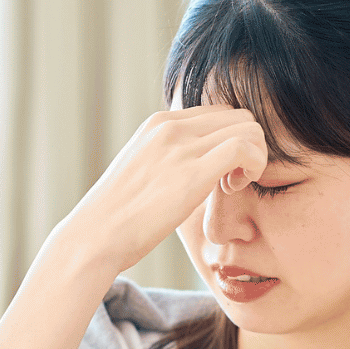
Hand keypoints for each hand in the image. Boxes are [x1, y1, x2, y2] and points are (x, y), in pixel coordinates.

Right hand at [61, 105, 267, 274]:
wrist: (96, 235)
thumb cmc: (118, 216)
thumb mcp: (142, 172)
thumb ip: (167, 159)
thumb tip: (189, 168)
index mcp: (159, 123)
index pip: (219, 113)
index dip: (231, 140)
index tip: (222, 171)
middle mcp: (171, 127)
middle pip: (240, 116)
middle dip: (248, 146)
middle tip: (232, 179)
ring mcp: (181, 147)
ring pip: (248, 129)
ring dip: (253, 157)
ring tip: (231, 186)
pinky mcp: (192, 173)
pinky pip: (244, 149)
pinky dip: (254, 166)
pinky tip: (232, 189)